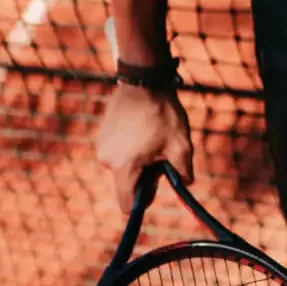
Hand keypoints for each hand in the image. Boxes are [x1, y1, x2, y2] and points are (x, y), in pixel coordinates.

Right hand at [98, 83, 193, 212]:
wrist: (144, 80)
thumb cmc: (163, 114)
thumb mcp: (181, 146)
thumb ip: (183, 172)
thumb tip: (184, 183)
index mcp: (123, 167)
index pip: (126, 205)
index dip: (143, 200)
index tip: (156, 183)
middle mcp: (106, 160)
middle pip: (126, 183)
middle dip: (144, 176)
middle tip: (160, 154)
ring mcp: (102, 145)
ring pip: (123, 166)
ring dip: (138, 160)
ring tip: (151, 138)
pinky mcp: (102, 134)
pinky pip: (117, 151)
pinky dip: (129, 148)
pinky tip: (142, 129)